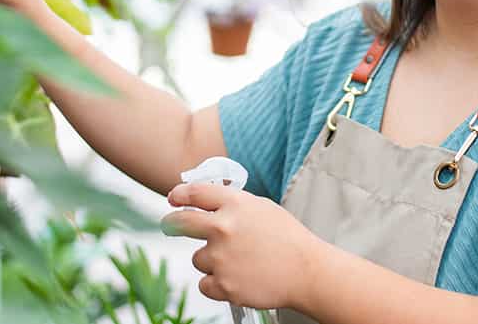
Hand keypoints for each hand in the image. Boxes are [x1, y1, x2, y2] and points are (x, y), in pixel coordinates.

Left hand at [161, 183, 326, 310]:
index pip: (194, 193)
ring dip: (211, 260)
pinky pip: (204, 283)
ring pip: (198, 258)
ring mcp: (221, 257)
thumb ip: (232, 204)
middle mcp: (223, 227)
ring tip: (239, 262)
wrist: (306, 272)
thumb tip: (205, 204)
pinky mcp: (223, 284)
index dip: (179, 195)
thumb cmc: (288, 239)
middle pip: (181, 223)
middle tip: (170, 225)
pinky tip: (238, 278)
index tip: (174, 199)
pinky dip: (217, 283)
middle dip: (171, 224)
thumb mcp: (261, 207)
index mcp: (234, 204)